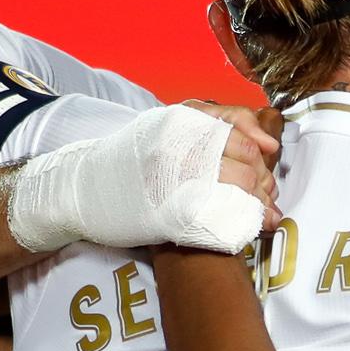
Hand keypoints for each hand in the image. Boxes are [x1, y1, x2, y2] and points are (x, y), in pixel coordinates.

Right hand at [8, 103, 272, 254]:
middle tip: (264, 193)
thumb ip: (210, 127)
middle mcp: (181, 146)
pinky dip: (243, 225)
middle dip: (262, 179)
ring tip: (260, 212)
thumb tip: (266, 145)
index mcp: (179, 122)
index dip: (259, 142)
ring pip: (239, 188)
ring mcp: (178, 180)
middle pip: (244, 159)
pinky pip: (223, 218)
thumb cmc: (127, 162)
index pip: (236, 124)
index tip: (268, 154)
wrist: (81, 190)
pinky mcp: (173, 214)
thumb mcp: (164, 129)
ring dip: (258, 203)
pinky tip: (248, 229)